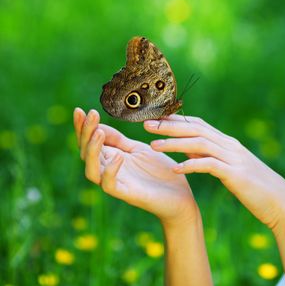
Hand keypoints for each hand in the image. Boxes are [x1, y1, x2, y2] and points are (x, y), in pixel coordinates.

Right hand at [73, 108, 197, 224]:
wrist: (181, 196)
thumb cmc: (160, 173)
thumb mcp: (139, 150)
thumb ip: (119, 140)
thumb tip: (99, 126)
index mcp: (112, 158)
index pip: (90, 141)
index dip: (83, 127)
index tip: (80, 110)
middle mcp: (109, 171)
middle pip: (86, 153)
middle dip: (86, 133)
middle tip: (91, 114)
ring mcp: (118, 183)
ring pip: (92, 170)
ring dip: (93, 151)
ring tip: (99, 133)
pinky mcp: (128, 195)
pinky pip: (109, 185)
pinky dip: (110, 171)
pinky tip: (118, 157)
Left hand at [144, 115, 284, 229]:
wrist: (281, 202)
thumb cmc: (255, 188)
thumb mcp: (230, 169)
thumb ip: (210, 157)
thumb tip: (188, 150)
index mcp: (228, 143)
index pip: (198, 124)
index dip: (175, 120)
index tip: (153, 119)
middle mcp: (230, 145)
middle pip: (195, 128)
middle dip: (169, 126)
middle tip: (145, 125)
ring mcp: (234, 158)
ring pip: (199, 143)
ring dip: (174, 143)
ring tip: (153, 146)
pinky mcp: (235, 174)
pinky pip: (209, 166)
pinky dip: (191, 165)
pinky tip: (175, 169)